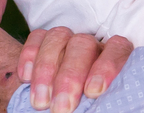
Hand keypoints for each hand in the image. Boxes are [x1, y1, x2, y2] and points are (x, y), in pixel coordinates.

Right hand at [16, 28, 133, 110]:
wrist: (65, 105)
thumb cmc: (89, 107)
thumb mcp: (97, 106)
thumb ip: (100, 103)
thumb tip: (96, 108)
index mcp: (115, 58)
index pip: (117, 49)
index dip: (106, 67)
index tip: (93, 92)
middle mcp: (94, 45)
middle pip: (83, 45)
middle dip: (70, 76)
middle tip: (61, 107)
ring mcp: (69, 40)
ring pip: (59, 37)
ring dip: (46, 69)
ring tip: (41, 102)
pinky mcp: (46, 41)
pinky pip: (37, 37)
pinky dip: (30, 55)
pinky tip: (25, 77)